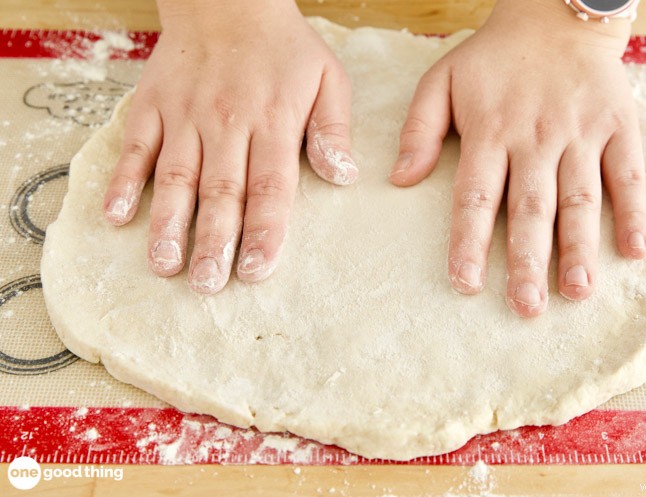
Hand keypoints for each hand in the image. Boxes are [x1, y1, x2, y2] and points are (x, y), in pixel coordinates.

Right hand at [103, 0, 356, 293]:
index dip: (264, 233)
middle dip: (213, 243)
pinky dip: (124, 181)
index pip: (270, 189)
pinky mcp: (152, 106)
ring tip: (163, 264)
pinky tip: (117, 216)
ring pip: (175, 177)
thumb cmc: (283, 48)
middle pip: (220, 193)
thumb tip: (344, 176)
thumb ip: (332, 130)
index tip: (257, 271)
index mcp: (272, 123)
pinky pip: (136, 147)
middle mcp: (226, 125)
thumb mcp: (326, 79)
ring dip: (167, 223)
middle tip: (207, 285)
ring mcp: (185, 116)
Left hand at [390, 0, 645, 316]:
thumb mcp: (441, 79)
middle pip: (530, 208)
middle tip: (526, 307)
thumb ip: (420, 129)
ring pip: (579, 198)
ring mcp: (581, 133)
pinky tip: (634, 251)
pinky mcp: (618, 126)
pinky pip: (628, 173)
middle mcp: (535, 138)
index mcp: (490, 131)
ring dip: (579, 247)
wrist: (556, 14)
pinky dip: (633, 212)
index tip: (465, 284)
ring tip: (577, 292)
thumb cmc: (493, 56)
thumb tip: (400, 179)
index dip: (469, 243)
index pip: (475, 197)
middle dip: (528, 261)